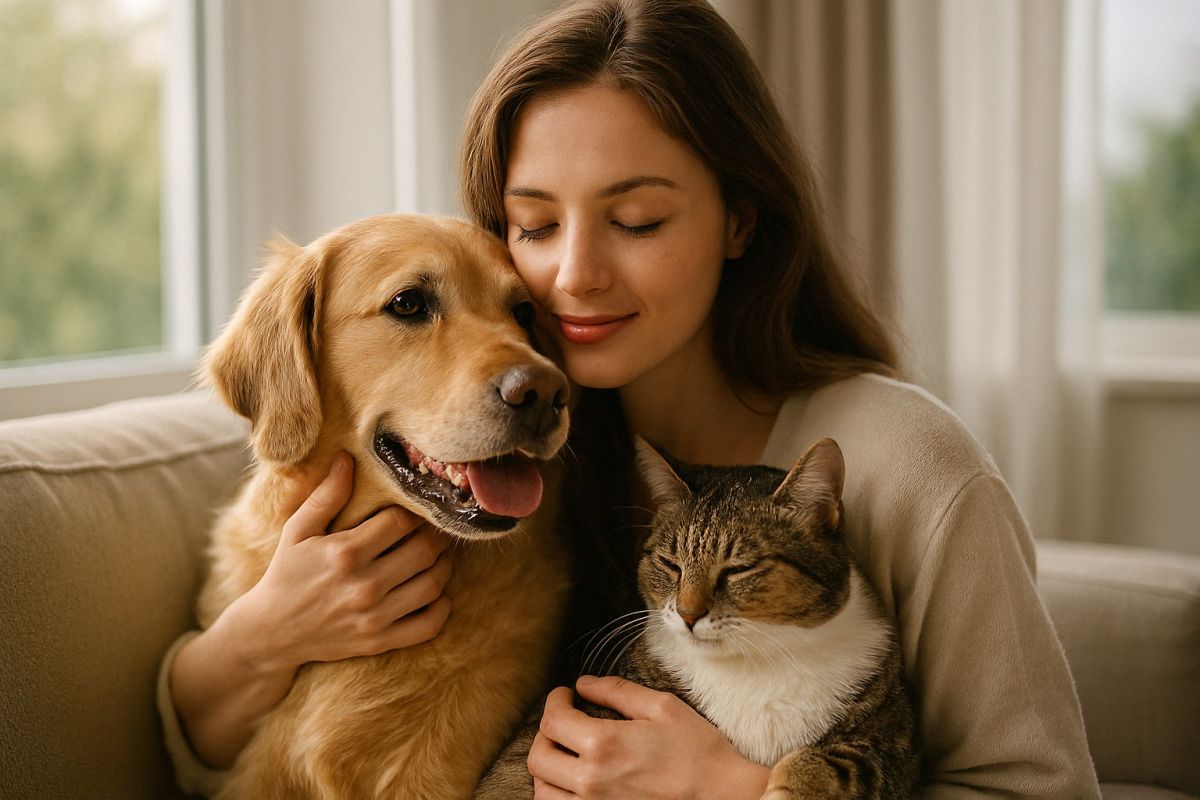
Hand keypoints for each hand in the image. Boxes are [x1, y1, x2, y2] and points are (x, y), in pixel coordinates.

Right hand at [228, 452, 454, 673]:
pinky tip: (436, 592)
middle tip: (437, 528)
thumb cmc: (287, 573)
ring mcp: (374, 617)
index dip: (414, 511)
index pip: (400, 521)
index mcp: (345, 552)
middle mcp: (364, 585)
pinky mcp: (380, 641)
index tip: (417, 508)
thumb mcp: (298, 531)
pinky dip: (441, 607)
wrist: (272, 633)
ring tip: (438, 554)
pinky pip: (428, 625)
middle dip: (435, 535)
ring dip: (443, 566)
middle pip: (423, 550)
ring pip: (432, 584)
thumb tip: (347, 457)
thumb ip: (326, 495)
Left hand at [528, 676, 769, 799]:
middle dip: (545, 732)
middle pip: (539, 756)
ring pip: (543, 790)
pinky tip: (574, 782)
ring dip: (547, 768)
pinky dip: (559, 795)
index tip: (565, 695)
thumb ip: (617, 692)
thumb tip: (584, 683)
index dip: (555, 700)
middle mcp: (591, 780)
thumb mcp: (662, 707)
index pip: (553, 719)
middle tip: (562, 720)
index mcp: (603, 744)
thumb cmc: (697, 751)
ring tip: (565, 753)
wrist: (722, 796)